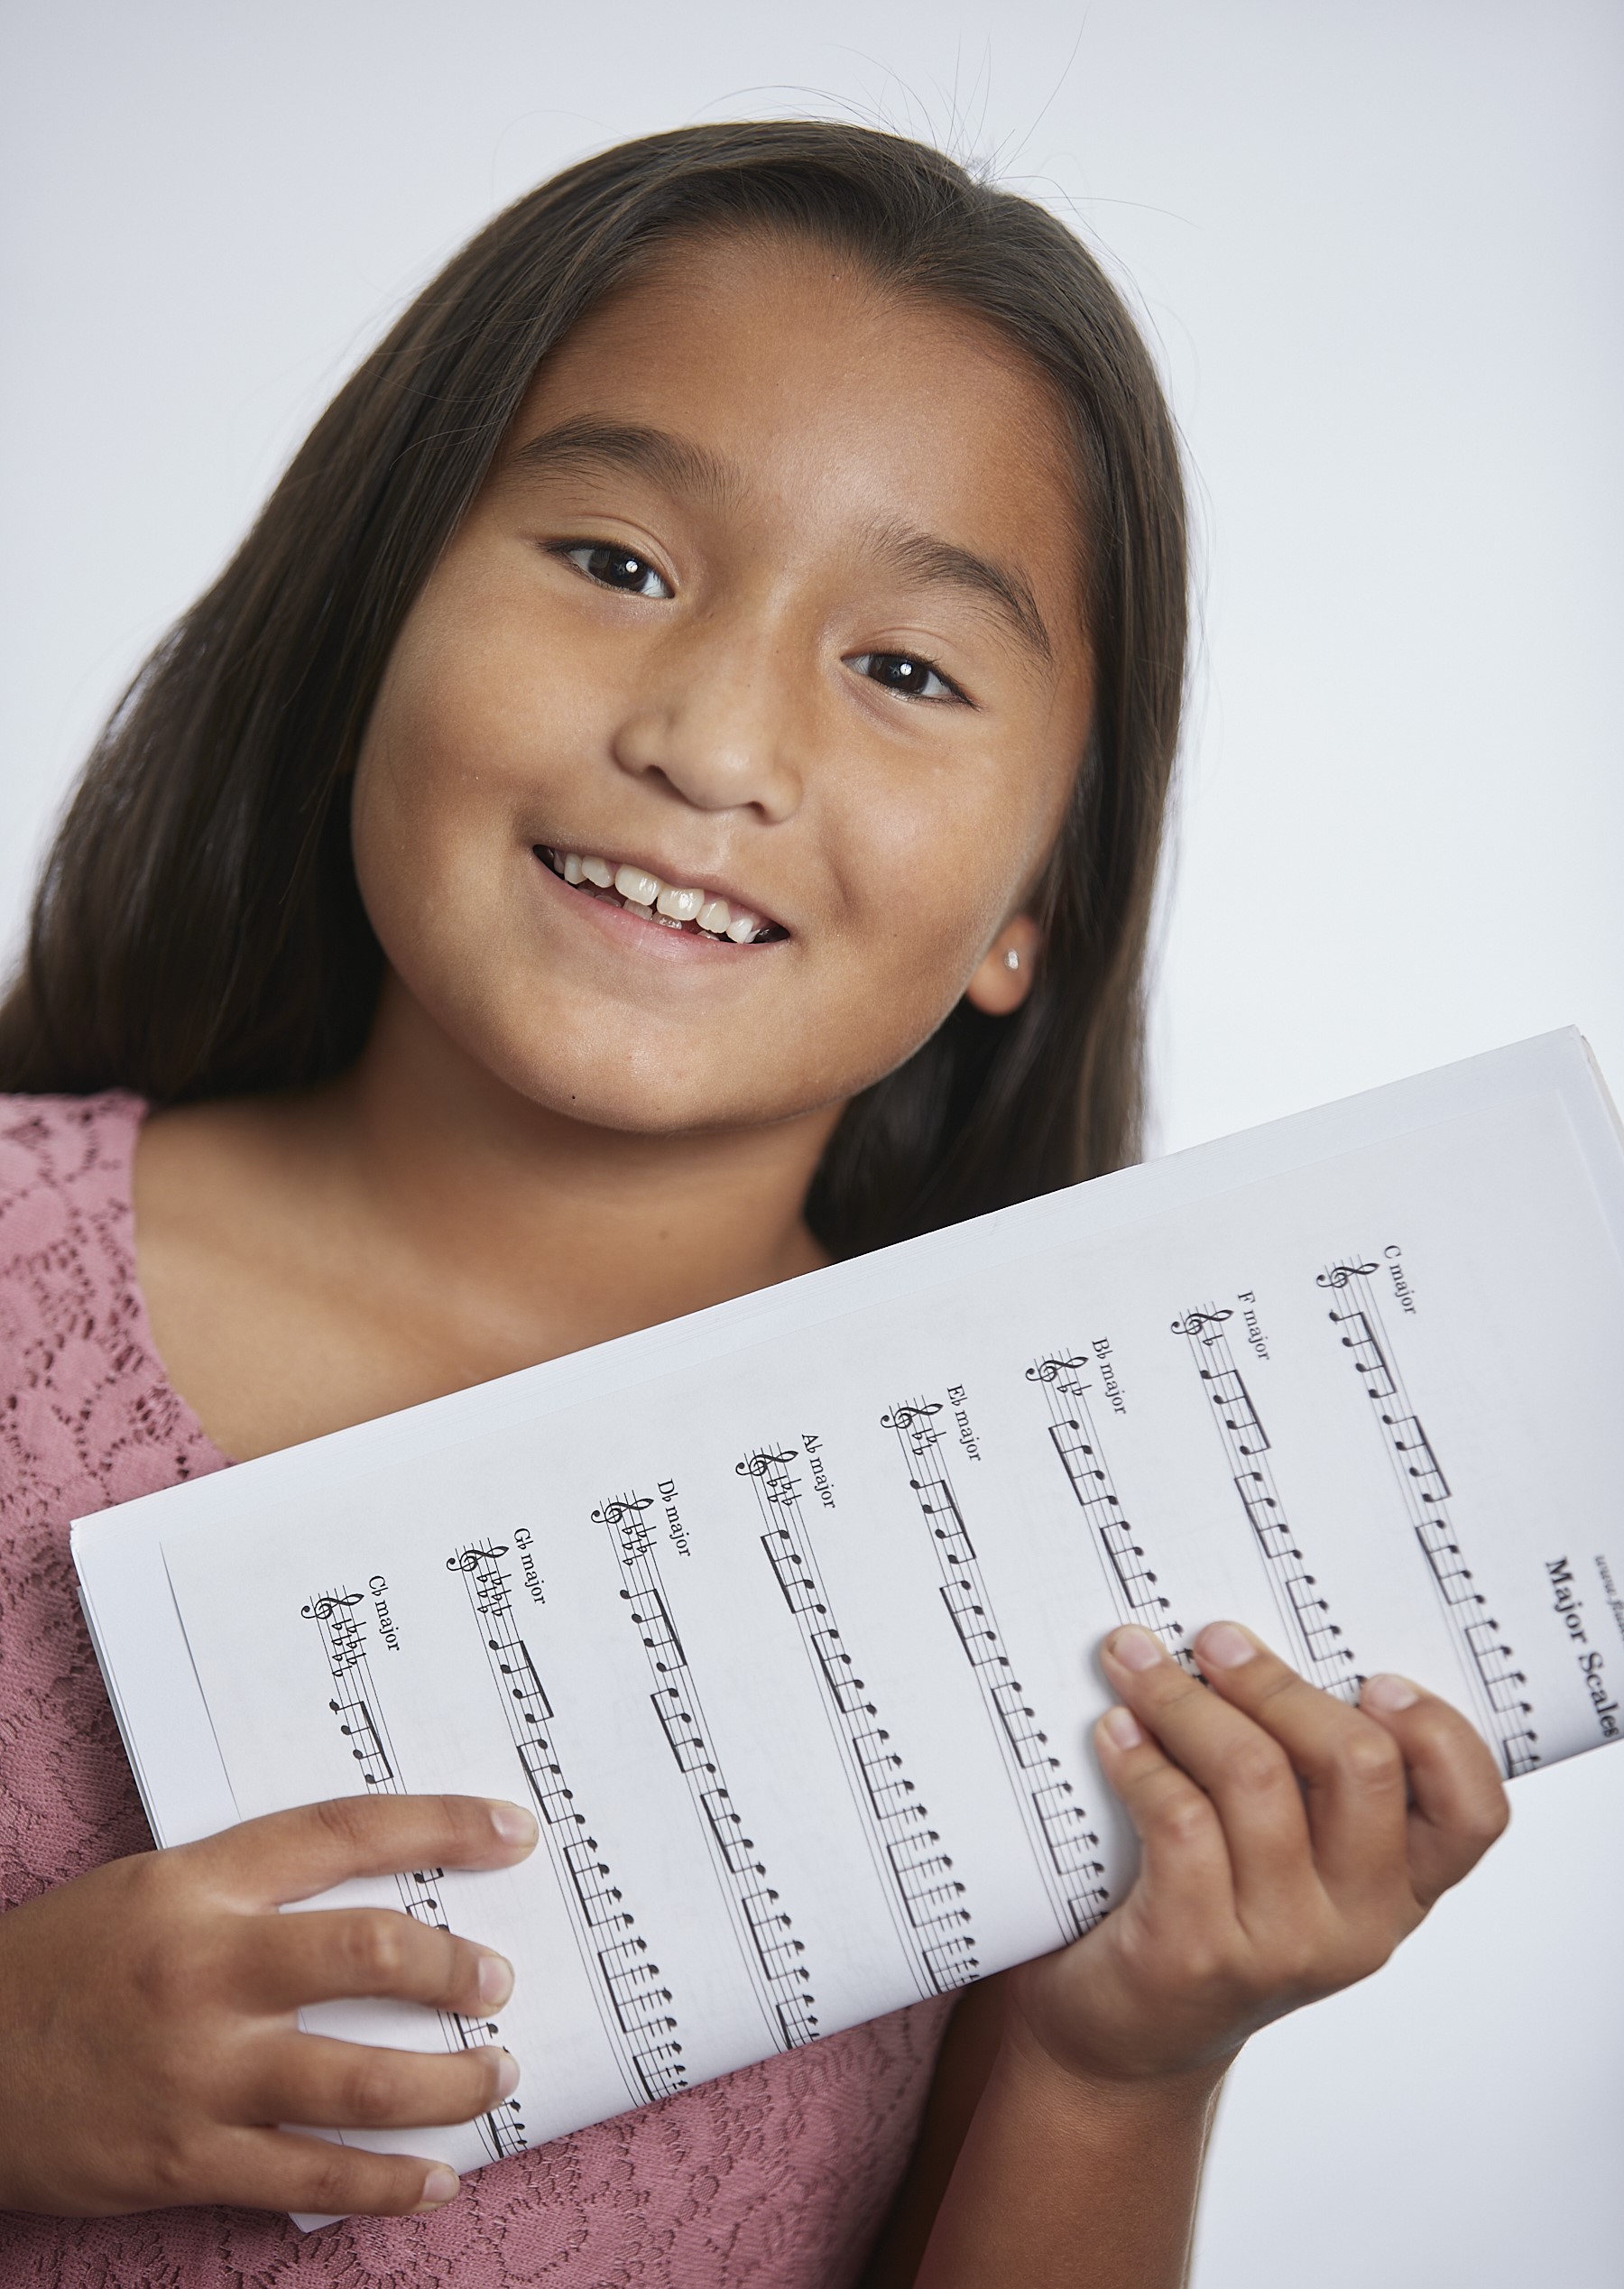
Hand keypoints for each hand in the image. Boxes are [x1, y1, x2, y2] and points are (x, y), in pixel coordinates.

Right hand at [0, 1793, 537, 2216]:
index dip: (441, 1825)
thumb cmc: (58, 1967)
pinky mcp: (185, 2162)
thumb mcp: (148, 1890)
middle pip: (369, 1955)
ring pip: (359, 2082)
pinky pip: (311, 2179)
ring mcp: (198, 2074)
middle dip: (455, 1970)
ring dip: (449, 2084)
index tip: (513, 1831)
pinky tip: (437, 2180)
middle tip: (498, 1981)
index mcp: (197, 1885)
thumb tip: (377, 1895)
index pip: (344, 1832)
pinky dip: (389, 2183)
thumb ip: (251, 1888)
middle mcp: (206, 1972)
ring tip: (495, 2075)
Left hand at [1008, 1622, 1508, 2087]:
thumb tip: (1254, 1644)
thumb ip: (1307, 1780)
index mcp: (1400, 1889)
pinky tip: (1115, 1733)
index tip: (1372, 1678)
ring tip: (1136, 1666)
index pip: (1474, 1813)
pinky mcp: (1198, 1950)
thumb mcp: (1289, 1859)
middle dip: (1278, 1683)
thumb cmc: (1208, 1908)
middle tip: (1215, 1641)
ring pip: (1256, 1776)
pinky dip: (1142, 1757)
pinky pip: (1179, 1818)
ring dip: (1185, 1701)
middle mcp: (1360, 1924)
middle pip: (1359, 1765)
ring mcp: (1282, 1944)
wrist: (1125, 2036)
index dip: (1439, 1734)